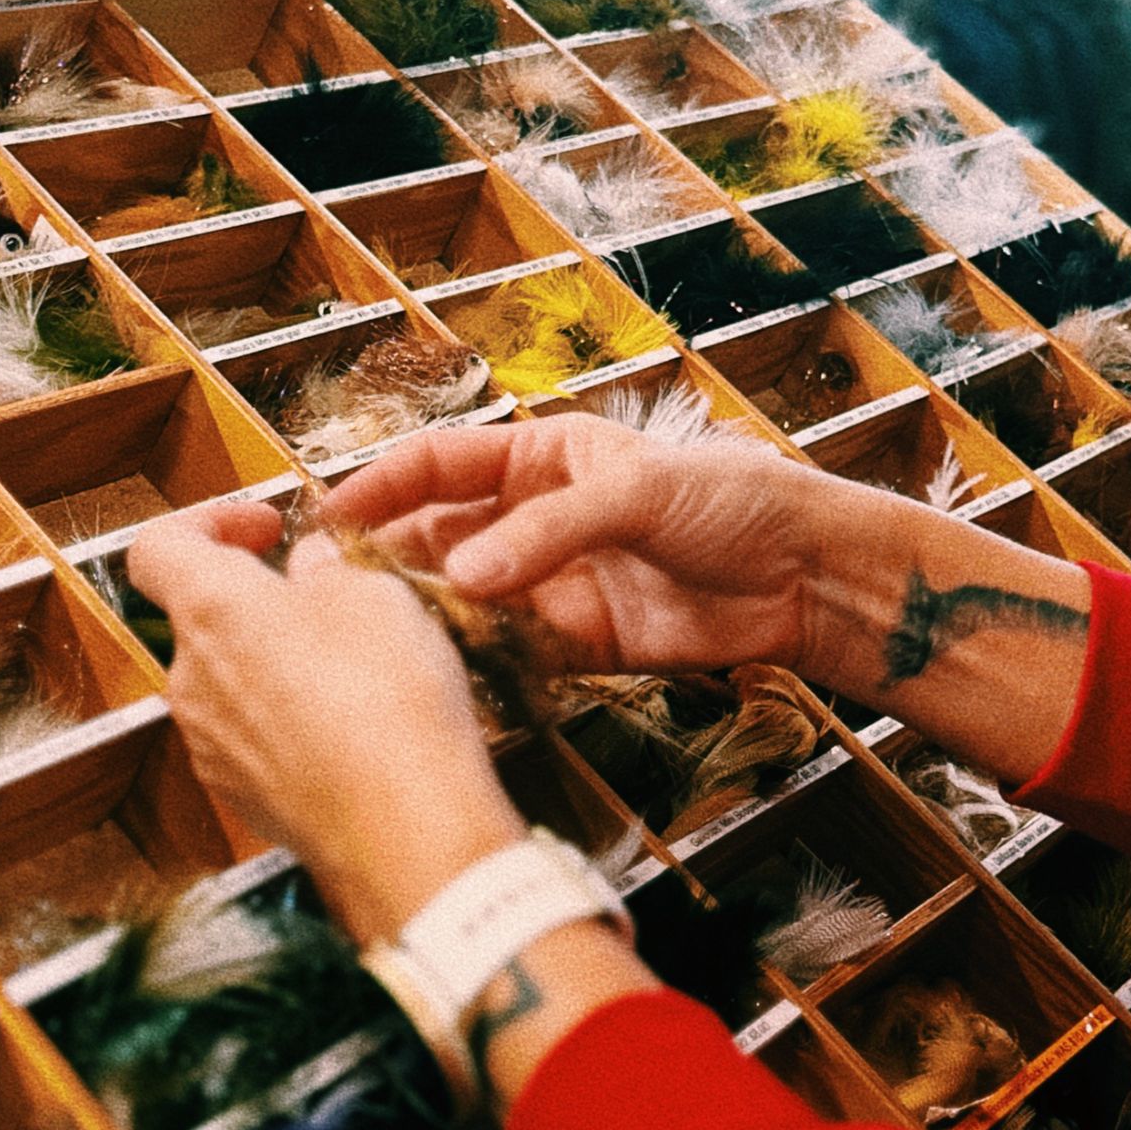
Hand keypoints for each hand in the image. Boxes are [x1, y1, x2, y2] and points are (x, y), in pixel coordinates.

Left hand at [128, 504, 524, 945]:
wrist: (402, 827)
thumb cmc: (388, 707)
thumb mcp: (378, 597)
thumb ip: (330, 572)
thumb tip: (315, 569)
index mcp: (213, 607)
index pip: (158, 546)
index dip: (207, 524)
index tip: (260, 528)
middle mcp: (193, 678)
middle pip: (206, 622)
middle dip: (264, 608)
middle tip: (330, 606)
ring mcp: (212, 746)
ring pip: (234, 687)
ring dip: (282, 671)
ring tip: (358, 677)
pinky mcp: (242, 798)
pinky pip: (258, 746)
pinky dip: (296, 731)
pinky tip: (355, 736)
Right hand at [320, 414, 870, 677]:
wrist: (803, 576)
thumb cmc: (732, 502)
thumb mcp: (636, 492)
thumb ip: (547, 533)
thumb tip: (462, 577)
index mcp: (542, 456)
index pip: (439, 464)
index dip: (380, 487)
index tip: (327, 519)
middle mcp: (536, 518)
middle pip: (439, 536)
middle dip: (390, 562)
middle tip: (335, 597)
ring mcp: (554, 582)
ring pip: (466, 599)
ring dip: (426, 617)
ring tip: (376, 640)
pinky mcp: (577, 643)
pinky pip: (509, 651)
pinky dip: (477, 661)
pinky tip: (439, 673)